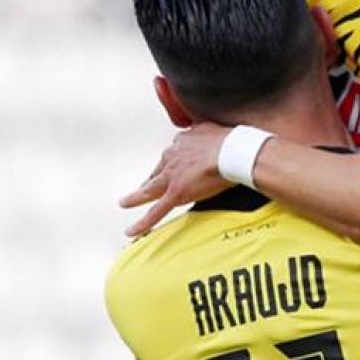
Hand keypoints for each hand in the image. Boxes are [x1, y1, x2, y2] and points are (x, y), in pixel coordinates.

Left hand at [119, 122, 232, 236]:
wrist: (234, 151)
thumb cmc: (232, 141)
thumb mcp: (214, 129)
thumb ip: (206, 132)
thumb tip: (210, 134)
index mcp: (182, 142)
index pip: (173, 154)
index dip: (172, 163)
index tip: (174, 166)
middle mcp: (172, 156)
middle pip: (157, 171)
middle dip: (151, 179)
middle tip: (144, 186)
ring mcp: (172, 176)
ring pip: (148, 189)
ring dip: (135, 197)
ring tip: (124, 203)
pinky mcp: (176, 193)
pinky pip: (156, 211)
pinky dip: (142, 223)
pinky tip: (131, 231)